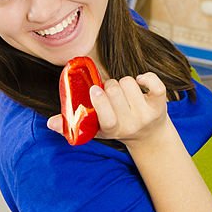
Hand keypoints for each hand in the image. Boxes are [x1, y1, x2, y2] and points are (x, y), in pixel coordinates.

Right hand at [48, 72, 168, 146]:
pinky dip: (145, 77)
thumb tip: (50, 122)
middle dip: (108, 85)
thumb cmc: (115, 127)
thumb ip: (72, 124)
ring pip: (129, 83)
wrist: (148, 134)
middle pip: (115, 92)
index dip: (100, 101)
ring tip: (122, 92)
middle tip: (108, 92)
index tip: (94, 90)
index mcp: (112, 130)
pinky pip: (153, 82)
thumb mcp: (95, 130)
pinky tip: (140, 82)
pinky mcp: (160, 103)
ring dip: (123, 82)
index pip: (107, 117)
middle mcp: (131, 124)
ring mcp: (147, 114)